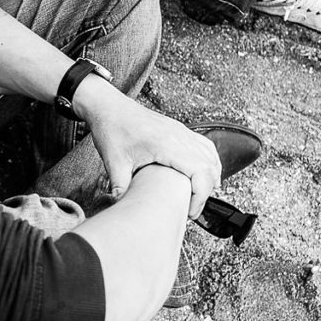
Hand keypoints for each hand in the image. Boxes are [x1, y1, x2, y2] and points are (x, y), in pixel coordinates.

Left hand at [74, 75, 220, 217]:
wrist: (109, 108)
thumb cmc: (112, 130)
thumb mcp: (114, 163)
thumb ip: (121, 188)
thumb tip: (124, 209)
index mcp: (167, 144)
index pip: (200, 173)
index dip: (200, 197)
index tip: (190, 212)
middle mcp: (179, 136)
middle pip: (210, 167)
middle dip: (205, 193)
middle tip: (191, 210)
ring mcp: (181, 131)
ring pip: (211, 156)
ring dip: (210, 178)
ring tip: (198, 197)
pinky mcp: (179, 130)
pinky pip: (204, 146)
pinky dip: (209, 163)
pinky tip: (203, 175)